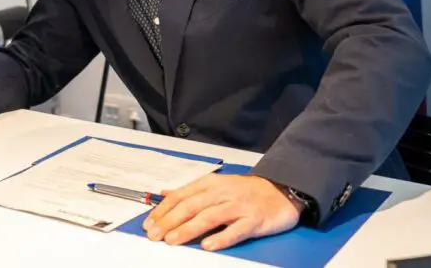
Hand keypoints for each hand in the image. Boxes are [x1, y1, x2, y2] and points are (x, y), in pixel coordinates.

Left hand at [142, 173, 301, 250]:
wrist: (280, 190)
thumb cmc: (245, 190)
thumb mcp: (215, 185)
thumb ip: (190, 191)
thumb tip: (164, 194)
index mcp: (210, 184)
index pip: (181, 195)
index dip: (163, 210)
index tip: (149, 223)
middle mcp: (222, 193)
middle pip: (192, 206)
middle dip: (170, 221)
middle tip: (154, 235)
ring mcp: (238, 206)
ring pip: (210, 216)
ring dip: (189, 229)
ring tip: (172, 240)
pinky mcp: (254, 220)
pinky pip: (236, 230)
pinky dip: (221, 238)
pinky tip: (208, 246)